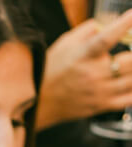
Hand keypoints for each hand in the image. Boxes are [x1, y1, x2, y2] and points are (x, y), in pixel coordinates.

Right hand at [37, 11, 131, 128]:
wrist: (40, 103)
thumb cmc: (52, 70)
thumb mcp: (65, 43)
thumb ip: (88, 30)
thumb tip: (108, 24)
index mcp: (83, 56)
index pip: (106, 39)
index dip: (123, 25)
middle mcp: (92, 74)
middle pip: (128, 62)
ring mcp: (98, 92)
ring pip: (131, 81)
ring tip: (131, 65)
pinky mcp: (100, 106)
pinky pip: (127, 100)